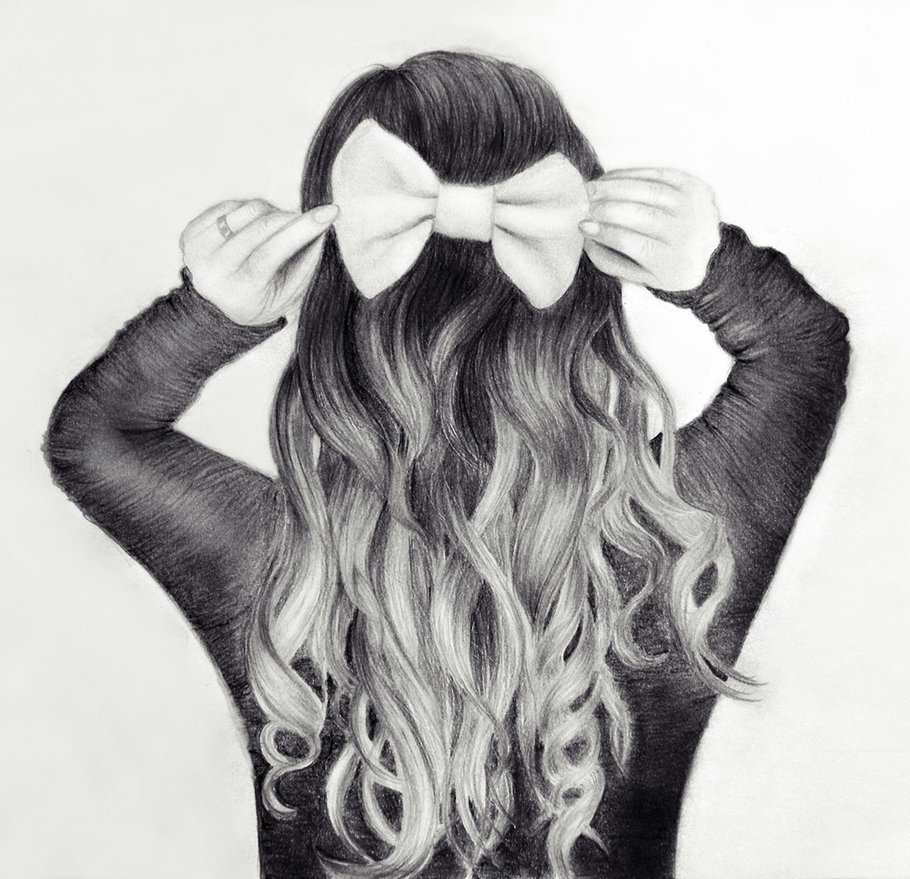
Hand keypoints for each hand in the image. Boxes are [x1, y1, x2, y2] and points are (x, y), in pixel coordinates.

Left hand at [179, 199, 338, 324]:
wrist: (219, 308)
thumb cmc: (264, 299)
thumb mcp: (290, 292)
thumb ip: (307, 260)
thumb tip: (322, 221)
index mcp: (239, 292)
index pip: (270, 253)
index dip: (301, 230)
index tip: (330, 212)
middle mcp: (211, 271)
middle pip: (259, 227)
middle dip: (291, 217)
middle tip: (310, 219)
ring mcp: (196, 250)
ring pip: (247, 210)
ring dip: (272, 213)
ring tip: (278, 230)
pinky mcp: (190, 233)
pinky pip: (231, 206)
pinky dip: (251, 211)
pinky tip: (255, 227)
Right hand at [579, 168, 719, 292]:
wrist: (711, 256)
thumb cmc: (668, 268)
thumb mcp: (642, 278)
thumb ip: (612, 262)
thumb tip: (586, 237)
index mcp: (673, 263)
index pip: (634, 244)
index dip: (605, 233)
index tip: (582, 225)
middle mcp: (687, 233)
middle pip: (641, 215)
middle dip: (606, 207)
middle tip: (582, 202)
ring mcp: (693, 207)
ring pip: (648, 191)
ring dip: (614, 187)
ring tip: (591, 188)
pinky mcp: (694, 186)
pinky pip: (657, 175)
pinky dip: (630, 175)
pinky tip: (609, 178)